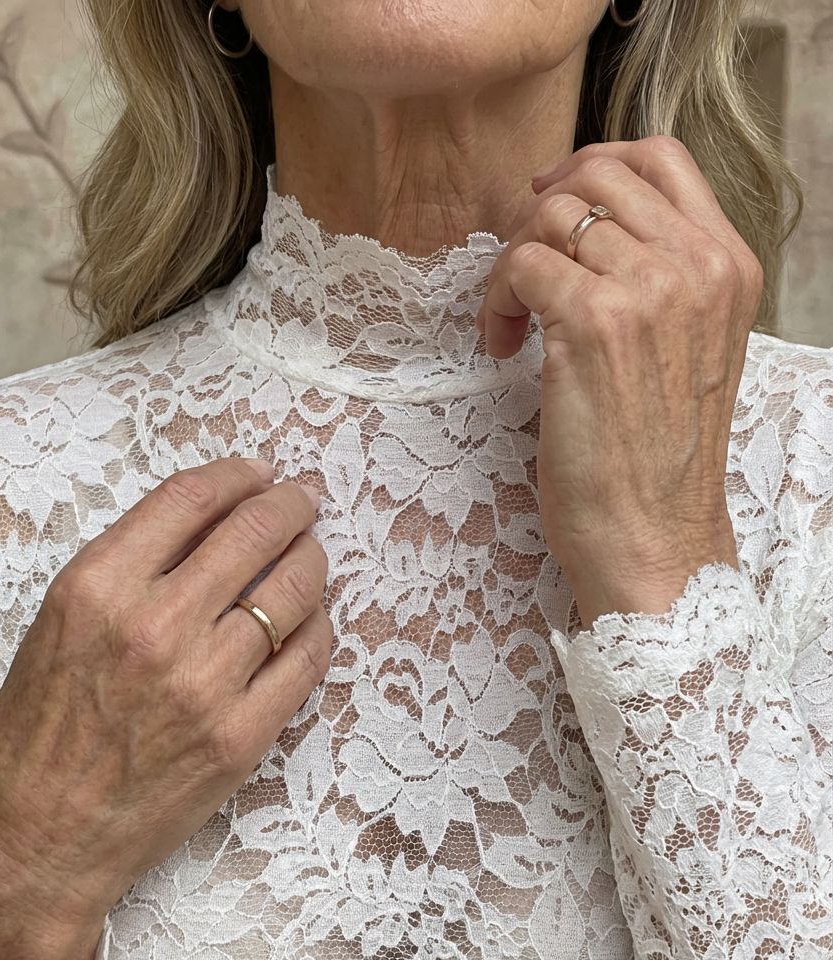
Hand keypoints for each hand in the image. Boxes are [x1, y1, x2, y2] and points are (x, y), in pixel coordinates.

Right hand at [0, 458, 331, 959]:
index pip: (189, 499)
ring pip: (292, 591)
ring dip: (312, 560)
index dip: (236, 474)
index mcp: (96, 589)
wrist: (37, 843)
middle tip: (305, 498)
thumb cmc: (36, 735)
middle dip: (291, 504)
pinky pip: (307, 660)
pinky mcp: (240, 738)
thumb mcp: (59, 627)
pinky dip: (318, 627)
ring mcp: (204, 685)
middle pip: (252, 532)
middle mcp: (154, 627)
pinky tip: (313, 619)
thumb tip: (209, 525)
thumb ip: (129, 570)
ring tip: (314, 552)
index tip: (259, 471)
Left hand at [476, 136, 762, 628]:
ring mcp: (649, 289)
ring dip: (511, 262)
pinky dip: (494, 302)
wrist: (654, 538)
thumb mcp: (684, 351)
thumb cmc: (657, 460)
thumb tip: (588, 226)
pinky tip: (501, 346)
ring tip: (510, 321)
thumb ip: (660, 280)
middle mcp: (698, 266)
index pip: (661, 157)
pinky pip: (519, 266)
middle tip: (519, 268)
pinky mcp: (593, 323)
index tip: (548, 205)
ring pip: (550, 215)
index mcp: (729, 266)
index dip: (590, 165)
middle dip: (538, 213)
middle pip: (597, 173)